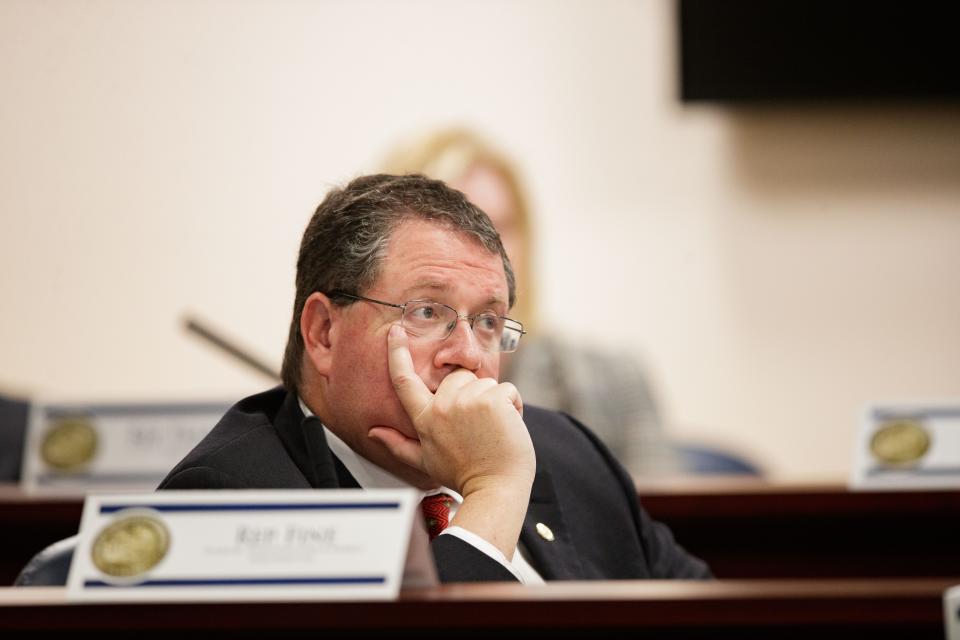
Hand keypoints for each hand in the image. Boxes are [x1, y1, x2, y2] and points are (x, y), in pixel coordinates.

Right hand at [370, 324, 534, 498]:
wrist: (495, 488)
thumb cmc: (463, 475)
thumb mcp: (425, 461)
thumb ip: (397, 444)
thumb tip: (373, 432)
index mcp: (425, 419)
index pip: (404, 380)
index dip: (398, 353)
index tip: (396, 331)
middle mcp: (442, 406)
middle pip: (457, 378)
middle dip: (471, 394)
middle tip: (478, 426)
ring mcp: (467, 401)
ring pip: (484, 383)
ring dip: (494, 402)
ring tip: (493, 430)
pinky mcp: (491, 399)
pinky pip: (506, 390)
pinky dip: (513, 405)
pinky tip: (507, 427)